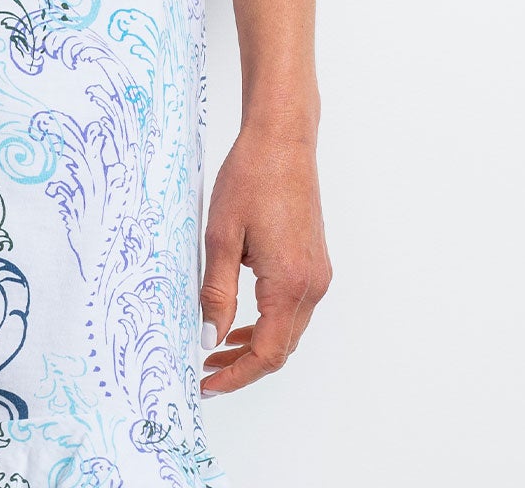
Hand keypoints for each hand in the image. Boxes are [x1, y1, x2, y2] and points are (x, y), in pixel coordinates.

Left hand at [199, 119, 330, 394]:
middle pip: (281, 348)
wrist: (282, 139)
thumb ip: (216, 293)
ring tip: (216, 347)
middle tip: (205, 369)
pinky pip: (293, 308)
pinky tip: (240, 318)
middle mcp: (312, 285)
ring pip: (288, 330)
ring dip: (255, 344)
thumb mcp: (220, 237)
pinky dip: (268, 322)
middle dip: (243, 365)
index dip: (236, 376)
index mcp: (289, 282)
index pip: (267, 353)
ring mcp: (318, 274)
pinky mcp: (315, 262)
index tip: (207, 384)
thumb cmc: (251, 178)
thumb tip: (209, 339)